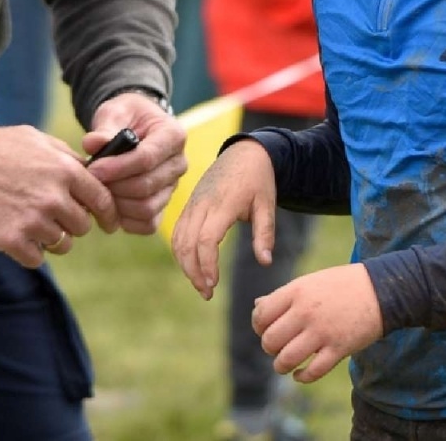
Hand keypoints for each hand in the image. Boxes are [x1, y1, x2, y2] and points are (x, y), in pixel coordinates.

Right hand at [0, 125, 118, 267]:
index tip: (109, 224)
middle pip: (82, 226)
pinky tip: (19, 236)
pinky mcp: (12, 241)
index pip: (103, 200)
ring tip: (32, 223)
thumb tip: (93, 172)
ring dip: (52, 238)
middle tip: (53, 215)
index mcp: (65, 170)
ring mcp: (33, 221)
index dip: (109, 214)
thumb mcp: (37, 140)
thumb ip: (67, 157)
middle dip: (72, 223)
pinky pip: (37, 258)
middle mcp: (54, 198)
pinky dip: (31, 251)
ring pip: (62, 244)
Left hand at [82, 92, 187, 234]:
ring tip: (100, 191)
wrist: (135, 126)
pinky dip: (126, 220)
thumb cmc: (126, 117)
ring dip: (118, 204)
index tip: (93, 169)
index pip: (148, 158)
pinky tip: (110, 205)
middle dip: (115, 186)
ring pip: (147, 208)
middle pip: (147, 186)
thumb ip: (105, 128)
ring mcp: (172, 186)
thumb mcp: (115, 112)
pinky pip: (148, 223)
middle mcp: (178, 163)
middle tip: (91, 181)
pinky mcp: (163, 203)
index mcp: (173, 135)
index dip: (118, 167)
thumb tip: (92, 144)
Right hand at [171, 139, 275, 298]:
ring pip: (178, 240)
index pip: (206, 240)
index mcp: (223, 204)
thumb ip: (265, 233)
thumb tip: (265, 262)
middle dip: (194, 272)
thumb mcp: (267, 204)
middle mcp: (203, 204)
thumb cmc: (259, 180)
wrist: (245, 152)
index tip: (214, 284)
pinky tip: (193, 267)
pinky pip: (177, 232)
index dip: (207, 265)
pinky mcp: (189, 205)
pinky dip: (181, 252)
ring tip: (201, 285)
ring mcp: (193, 204)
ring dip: (185, 265)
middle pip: (187, 244)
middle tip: (207, 293)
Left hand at [253, 264, 384, 382]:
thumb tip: (257, 306)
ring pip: (286, 360)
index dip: (259, 327)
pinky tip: (300, 374)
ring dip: (281, 366)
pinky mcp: (339, 349)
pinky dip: (301, 377)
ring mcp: (323, 332)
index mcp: (297, 291)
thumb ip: (284, 295)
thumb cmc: (343, 284)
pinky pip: (312, 372)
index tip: (266, 329)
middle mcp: (306, 312)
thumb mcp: (311, 282)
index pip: (261, 316)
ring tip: (286, 364)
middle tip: (279, 347)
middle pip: (270, 341)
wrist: (382, 289)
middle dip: (270, 348)